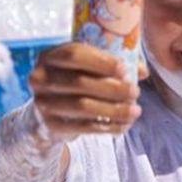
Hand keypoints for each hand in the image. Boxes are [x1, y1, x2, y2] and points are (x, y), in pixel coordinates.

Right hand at [28, 42, 142, 140]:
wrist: (51, 111)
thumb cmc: (76, 81)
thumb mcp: (89, 67)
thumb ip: (113, 64)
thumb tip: (141, 71)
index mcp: (50, 56)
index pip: (74, 54)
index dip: (101, 62)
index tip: (124, 69)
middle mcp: (40, 78)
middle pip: (80, 82)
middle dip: (113, 88)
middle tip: (135, 92)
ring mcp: (43, 103)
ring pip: (83, 106)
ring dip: (114, 109)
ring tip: (135, 110)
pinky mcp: (51, 125)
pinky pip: (84, 127)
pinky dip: (108, 127)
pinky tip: (124, 125)